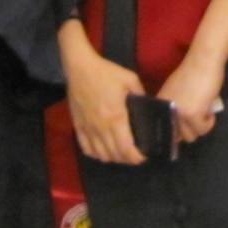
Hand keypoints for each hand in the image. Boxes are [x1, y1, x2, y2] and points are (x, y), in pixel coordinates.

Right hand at [62, 23, 148, 164]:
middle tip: (135, 155)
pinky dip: (96, 154)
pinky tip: (103, 151)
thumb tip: (149, 106)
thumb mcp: (130, 79)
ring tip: (121, 153)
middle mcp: (101, 127)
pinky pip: (86, 148)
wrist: (79, 67)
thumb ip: (141, 94)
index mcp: (116, 117)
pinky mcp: (78, 126)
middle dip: (127, 159)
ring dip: (113, 158)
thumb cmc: (106, 72)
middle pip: (114, 154)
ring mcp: (88, 128)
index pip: (126, 147)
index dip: (136, 157)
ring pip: (100, 155)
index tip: (143, 156)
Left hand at [157, 51, 227, 146]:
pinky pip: (203, 129)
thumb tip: (180, 129)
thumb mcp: (176, 91)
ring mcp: (178, 114)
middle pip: (179, 136)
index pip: (165, 130)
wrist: (203, 60)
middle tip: (199, 115)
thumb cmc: (193, 73)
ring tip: (204, 111)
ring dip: (201, 126)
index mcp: (160, 105)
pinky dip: (209, 123)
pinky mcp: (193, 114)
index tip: (187, 125)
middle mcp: (165, 111)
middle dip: (191, 129)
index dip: (177, 131)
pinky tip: (209, 110)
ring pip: (191, 136)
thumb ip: (174, 107)